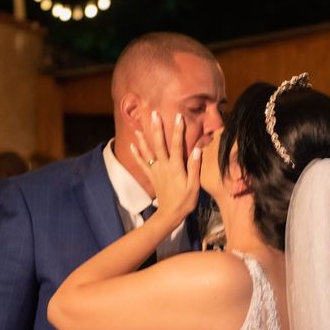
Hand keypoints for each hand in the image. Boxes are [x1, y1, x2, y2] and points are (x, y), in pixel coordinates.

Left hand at [130, 111, 200, 226]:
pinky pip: (141, 163)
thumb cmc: (185, 201)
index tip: (178, 116)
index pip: (178, 145)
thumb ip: (195, 167)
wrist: (169, 215)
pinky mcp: (151, 176)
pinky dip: (136, 154)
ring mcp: (155, 171)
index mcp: (176, 167)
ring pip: (148, 152)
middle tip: (154, 114)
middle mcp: (164, 166)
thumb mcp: (194, 186)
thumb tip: (197, 149)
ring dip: (143, 139)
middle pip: (159, 144)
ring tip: (139, 127)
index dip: (178, 130)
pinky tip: (132, 145)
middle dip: (157, 128)